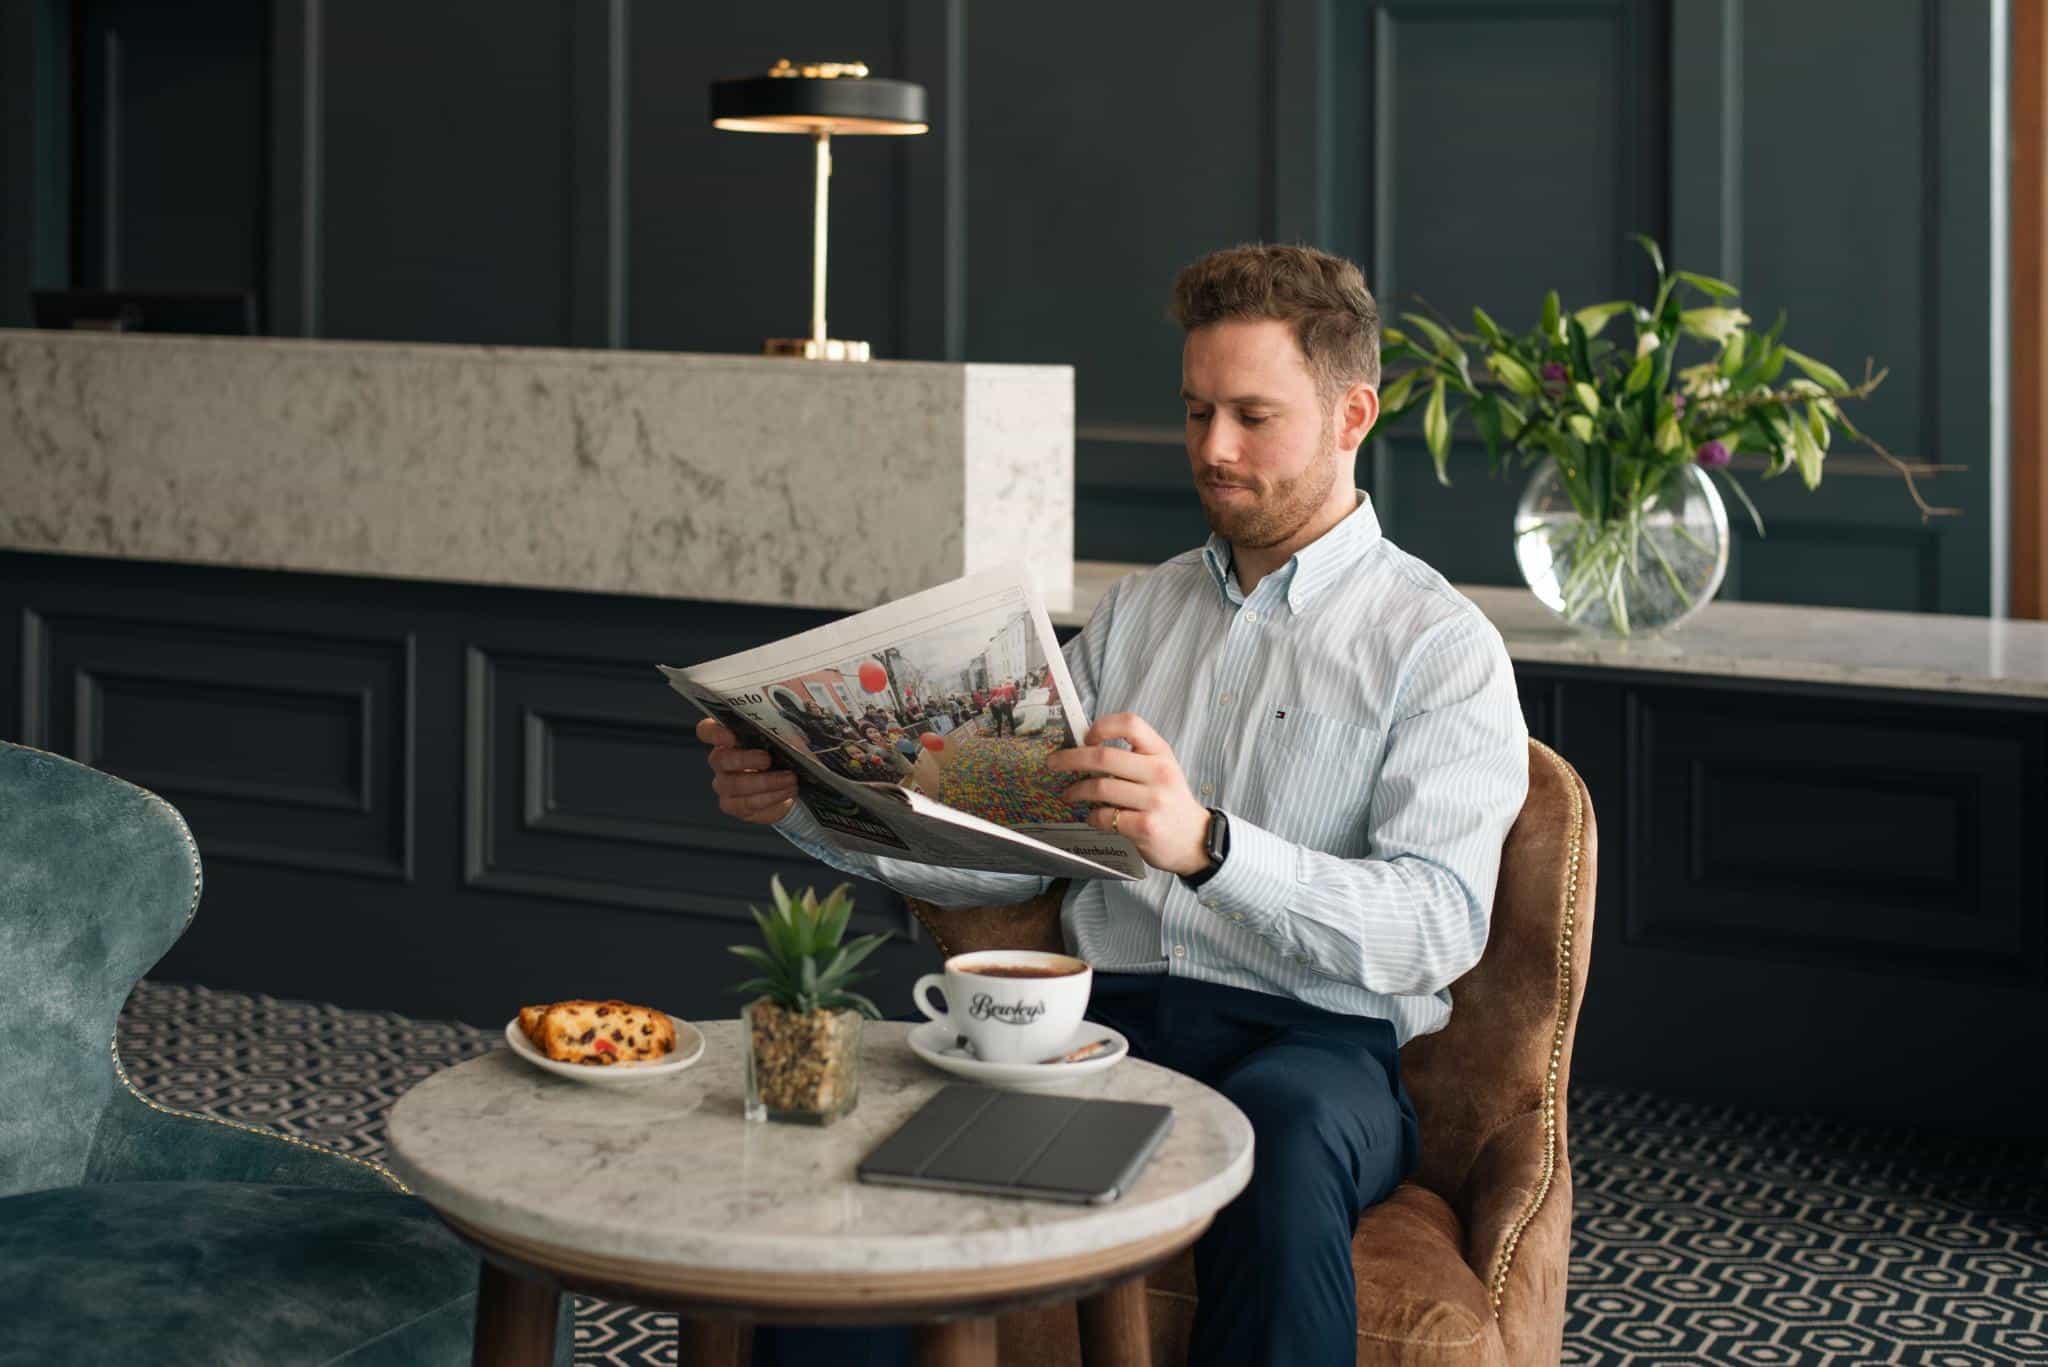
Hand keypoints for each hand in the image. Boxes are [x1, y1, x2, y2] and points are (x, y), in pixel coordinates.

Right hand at [697, 717, 798, 823]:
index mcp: (728, 738)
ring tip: (790, 779)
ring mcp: (723, 784)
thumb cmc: (780, 756)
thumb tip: (797, 729)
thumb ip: (784, 730)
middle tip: (768, 760)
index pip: (707, 731)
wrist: (786, 787)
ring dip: (766, 782)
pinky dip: (770, 797)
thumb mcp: (783, 739)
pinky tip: (787, 791)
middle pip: (721, 759)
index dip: (714, 733)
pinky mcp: (731, 805)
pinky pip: (746, 803)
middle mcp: (720, 760)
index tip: (731, 737)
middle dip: (746, 760)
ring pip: (735, 785)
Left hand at [1048, 712, 1210, 876]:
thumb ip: (1131, 758)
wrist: (1194, 839)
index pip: (1130, 724)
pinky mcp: (1145, 827)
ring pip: (1100, 788)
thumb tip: (1084, 749)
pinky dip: (1093, 816)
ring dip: (1076, 791)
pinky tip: (1094, 817)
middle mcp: (1159, 773)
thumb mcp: (1159, 770)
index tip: (1086, 737)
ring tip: (1069, 794)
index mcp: (1161, 753)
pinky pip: (1105, 816)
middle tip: (1053, 763)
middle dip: (1070, 759)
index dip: (1102, 727)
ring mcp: (1154, 801)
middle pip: (1104, 756)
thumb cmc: (1168, 801)